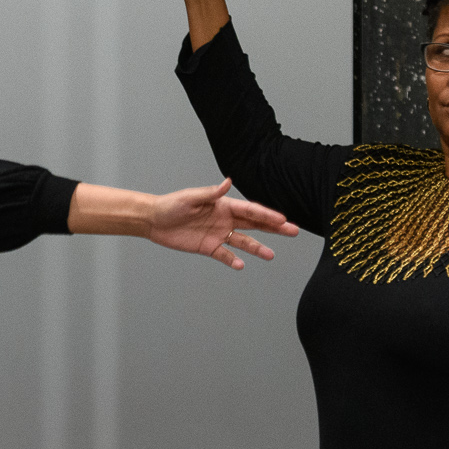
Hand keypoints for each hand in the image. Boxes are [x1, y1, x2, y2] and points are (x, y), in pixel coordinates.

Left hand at [144, 179, 297, 268]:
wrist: (154, 220)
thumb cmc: (171, 205)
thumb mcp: (191, 198)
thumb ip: (210, 193)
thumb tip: (228, 182)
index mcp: (224, 206)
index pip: (250, 211)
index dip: (267, 215)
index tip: (283, 220)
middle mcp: (225, 220)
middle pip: (255, 225)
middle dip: (275, 228)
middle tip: (294, 231)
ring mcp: (218, 234)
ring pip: (243, 242)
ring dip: (258, 248)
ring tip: (271, 255)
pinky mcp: (208, 247)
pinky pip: (224, 255)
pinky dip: (233, 260)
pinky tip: (241, 265)